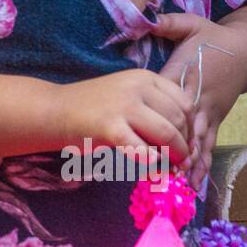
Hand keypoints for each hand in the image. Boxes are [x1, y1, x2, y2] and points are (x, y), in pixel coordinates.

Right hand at [53, 67, 194, 169]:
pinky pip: (143, 150)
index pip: (184, 102)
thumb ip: (154, 108)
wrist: (55, 111)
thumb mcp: (128, 95)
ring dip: (173, 156)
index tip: (186, 143)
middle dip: (184, 144)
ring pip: (166, 134)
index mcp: (145, 78)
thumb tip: (184, 138)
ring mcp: (124, 107)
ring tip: (170, 167)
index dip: (191, 127)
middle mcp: (138, 88)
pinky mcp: (110, 128)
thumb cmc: (94, 108)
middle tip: (181, 162)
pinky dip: (152, 163)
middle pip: (179, 119)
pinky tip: (151, 168)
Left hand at [154, 11, 244, 190]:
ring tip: (179, 186)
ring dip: (188, 163)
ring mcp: (209, 112)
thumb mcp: (191, 23)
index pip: (166, 98)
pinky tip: (194, 184)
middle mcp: (197, 98)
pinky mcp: (216, 120)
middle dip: (173, 149)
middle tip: (160, 170)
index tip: (142, 132)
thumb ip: (167, 23)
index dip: (155, 115)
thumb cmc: (213, 38)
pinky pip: (208, 145)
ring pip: (197, 141)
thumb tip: (145, 17)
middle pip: (182, 126)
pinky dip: (201, 164)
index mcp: (185, 75)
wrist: (246, 50)